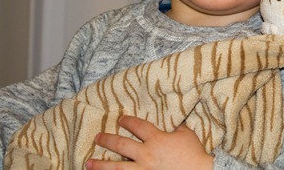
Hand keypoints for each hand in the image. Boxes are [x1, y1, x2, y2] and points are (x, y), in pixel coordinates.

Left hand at [87, 115, 212, 169]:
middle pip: (121, 145)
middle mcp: (146, 154)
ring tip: (88, 164)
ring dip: (101, 165)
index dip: (127, 121)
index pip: (137, 126)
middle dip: (107, 140)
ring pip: (117, 167)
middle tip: (97, 138)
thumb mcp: (186, 135)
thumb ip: (175, 128)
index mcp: (156, 139)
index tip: (120, 119)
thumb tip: (171, 122)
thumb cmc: (195, 155)